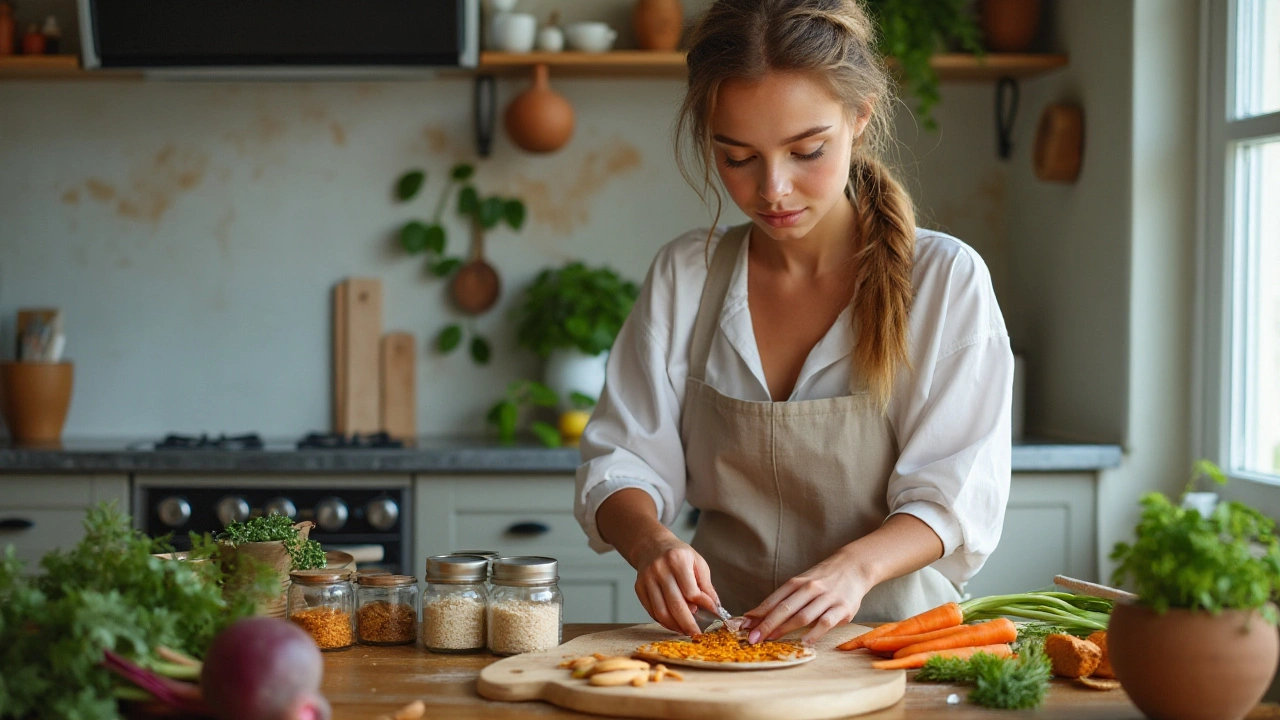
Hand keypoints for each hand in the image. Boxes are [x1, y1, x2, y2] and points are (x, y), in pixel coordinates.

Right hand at [631, 536, 721, 636]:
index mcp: (677, 560)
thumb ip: (706, 585)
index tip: (713, 614)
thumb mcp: (697, 562)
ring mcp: (646, 579)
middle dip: (688, 624)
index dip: (704, 605)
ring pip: (661, 612)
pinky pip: (652, 611)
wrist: (652, 546)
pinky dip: (664, 621)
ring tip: (685, 630)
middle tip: (697, 634)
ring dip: (675, 626)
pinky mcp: (639, 588)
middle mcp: (659, 569)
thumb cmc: (678, 555)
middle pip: (675, 605)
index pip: (691, 591)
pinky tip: (673, 624)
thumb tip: (714, 607)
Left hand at [741, 550, 870, 645]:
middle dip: (767, 624)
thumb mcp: (802, 584)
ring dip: (785, 629)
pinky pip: (826, 622)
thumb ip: (783, 600)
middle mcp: (810, 589)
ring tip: (771, 640)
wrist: (854, 567)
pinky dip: (814, 634)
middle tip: (753, 638)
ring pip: (803, 616)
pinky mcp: (842, 608)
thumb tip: (756, 616)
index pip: (774, 599)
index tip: (744, 626)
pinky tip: (804, 642)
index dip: (759, 614)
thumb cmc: (822, 580)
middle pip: (785, 608)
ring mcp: (827, 598)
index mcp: (797, 583)